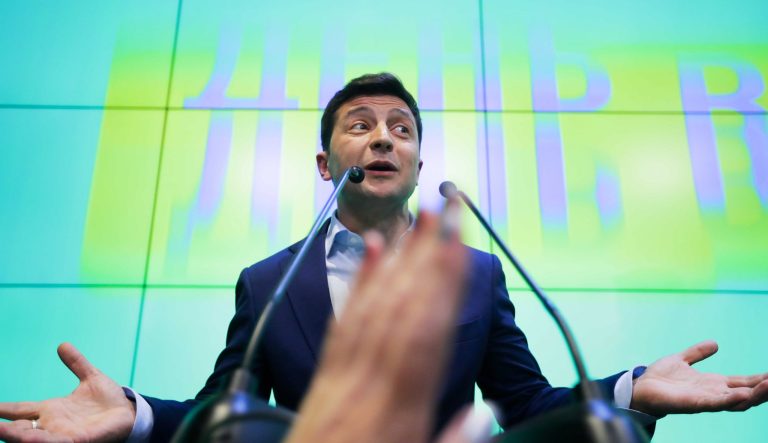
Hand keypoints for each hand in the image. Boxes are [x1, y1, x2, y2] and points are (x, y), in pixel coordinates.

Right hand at [0, 343, 135, 442]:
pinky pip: (54, 442)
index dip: (2, 409)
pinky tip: (27, 438)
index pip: (19, 410)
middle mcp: (52, 424)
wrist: (130, 412)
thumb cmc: (109, 399)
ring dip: (14, 436)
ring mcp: (62, 434)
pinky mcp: (76, 441)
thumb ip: (76, 363)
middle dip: (3, 428)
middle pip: (19, 428)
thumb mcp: (90, 377)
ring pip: (31, 438)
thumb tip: (63, 345)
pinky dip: (40, 440)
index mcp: (51, 410)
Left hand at [286, 206, 473, 442]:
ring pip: (375, 304)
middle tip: (445, 205)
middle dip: (426, 250)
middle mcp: (369, 379)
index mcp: (398, 407)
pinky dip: (361, 281)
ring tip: (416, 218)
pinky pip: (344, 320)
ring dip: (399, 255)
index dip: (444, 279)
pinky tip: (371, 252)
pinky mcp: (326, 372)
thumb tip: (489, 412)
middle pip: (403, 305)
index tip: (458, 238)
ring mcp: (344, 372)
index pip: (426, 330)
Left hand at [631, 340, 767, 416]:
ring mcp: (705, 400)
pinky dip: (730, 400)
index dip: (760, 379)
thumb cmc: (660, 377)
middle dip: (764, 389)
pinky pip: (716, 404)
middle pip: (747, 393)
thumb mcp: (682, 359)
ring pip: (737, 401)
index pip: (744, 382)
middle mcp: (713, 393)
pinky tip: (744, 395)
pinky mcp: (693, 404)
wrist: (640, 387)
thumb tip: (716, 343)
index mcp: (713, 383)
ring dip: (755, 395)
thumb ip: (698, 352)